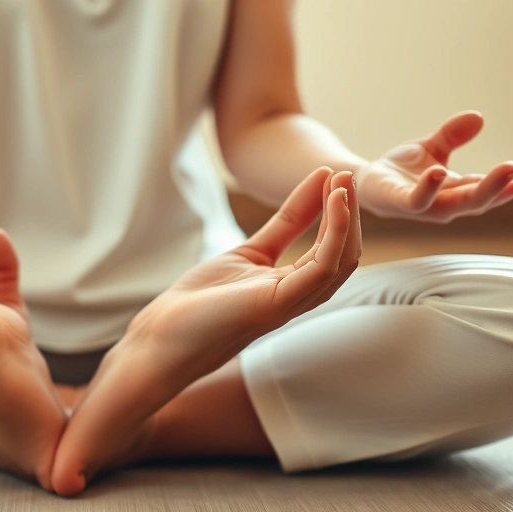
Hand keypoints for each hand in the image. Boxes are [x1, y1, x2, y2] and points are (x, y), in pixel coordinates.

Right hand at [48, 167, 360, 495]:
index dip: (336, 234)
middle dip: (348, 218)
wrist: (144, 364)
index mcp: (265, 315)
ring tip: (336, 173)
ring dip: (332, 210)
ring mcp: (264, 285)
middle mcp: (275, 302)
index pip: (322, 273)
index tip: (337, 197)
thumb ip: (97, 437)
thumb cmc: (141, 375)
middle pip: (337, 258)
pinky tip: (315, 180)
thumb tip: (59, 485)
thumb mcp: (115, 401)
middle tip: (348, 177)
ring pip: (316, 243)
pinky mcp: (246, 267)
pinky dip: (302, 206)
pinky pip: (285, 232)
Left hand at [121, 167, 360, 408]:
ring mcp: (289, 303)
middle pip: (343, 254)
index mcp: (292, 286)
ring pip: (340, 261)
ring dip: (347, 218)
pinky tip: (333, 202)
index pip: (330, 248)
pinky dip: (334, 233)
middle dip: (349, 212)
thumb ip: (283, 229)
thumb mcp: (249, 253)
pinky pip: (321, 269)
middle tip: (347, 173)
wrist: (163, 337)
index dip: (336, 212)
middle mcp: (298, 297)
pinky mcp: (276, 305)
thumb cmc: (199, 302)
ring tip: (343, 181)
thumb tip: (309, 195)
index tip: (335, 176)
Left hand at [354, 111, 512, 222]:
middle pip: (475, 201)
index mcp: (456, 192)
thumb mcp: (433, 148)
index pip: (485, 192)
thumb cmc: (404, 172)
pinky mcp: (399, 202)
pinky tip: (437, 173)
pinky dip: (428, 188)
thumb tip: (477, 117)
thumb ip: (453, 134)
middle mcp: (443, 203)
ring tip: (497, 174)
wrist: (366, 183)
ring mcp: (423, 206)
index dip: (505, 188)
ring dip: (476, 191)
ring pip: (453, 205)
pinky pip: (416, 200)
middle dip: (498, 189)